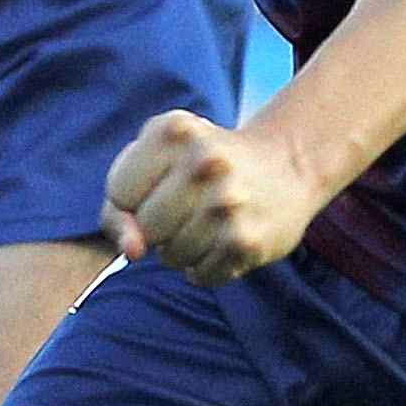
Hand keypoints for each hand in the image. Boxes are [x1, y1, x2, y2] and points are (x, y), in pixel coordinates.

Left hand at [100, 110, 326, 285]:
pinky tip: (225, 239)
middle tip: (187, 206)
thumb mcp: (157, 158)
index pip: (119, 193)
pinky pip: (200, 275)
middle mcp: (202, 161)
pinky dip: (206, 267)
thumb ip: (121, 204)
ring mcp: (227, 203)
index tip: (156, 188)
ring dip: (181, 249)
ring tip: (207, 221)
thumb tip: (131, 251)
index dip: (131, 201)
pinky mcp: (247, 241)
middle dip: (157, 227)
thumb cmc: (202, 164)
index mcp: (172, 130)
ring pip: (170, 256)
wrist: (286, 165)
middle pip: (144, 227)